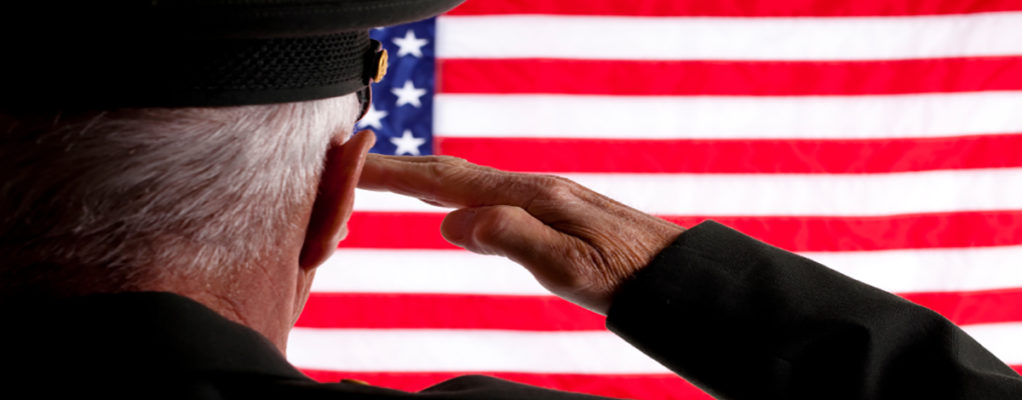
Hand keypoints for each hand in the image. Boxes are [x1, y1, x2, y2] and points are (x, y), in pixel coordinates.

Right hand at [358, 154, 684, 314]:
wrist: (676, 272)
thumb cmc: (626, 275)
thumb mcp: (569, 267)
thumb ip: (511, 238)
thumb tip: (451, 223)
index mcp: (529, 197)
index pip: (445, 181)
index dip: (393, 173)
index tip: (348, 165)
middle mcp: (530, 188)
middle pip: (448, 173)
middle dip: (395, 169)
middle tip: (345, 167)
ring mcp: (540, 196)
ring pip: (465, 182)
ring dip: (418, 178)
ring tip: (380, 178)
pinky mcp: (549, 209)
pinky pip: (485, 194)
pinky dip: (450, 192)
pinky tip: (449, 204)